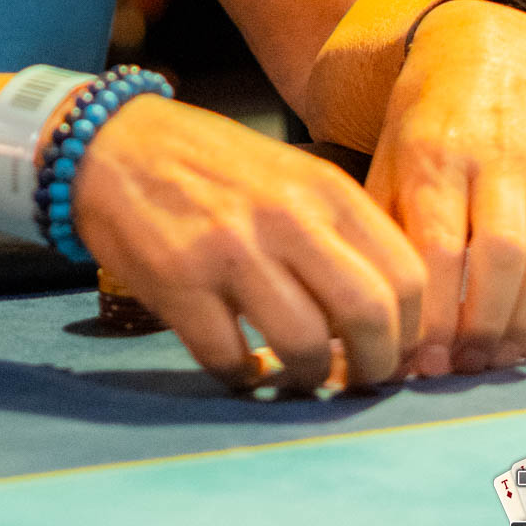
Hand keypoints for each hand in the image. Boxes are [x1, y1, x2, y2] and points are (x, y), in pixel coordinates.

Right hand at [73, 95, 424, 389]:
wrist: (114, 143)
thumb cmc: (212, 167)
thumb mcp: (292, 177)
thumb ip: (340, 234)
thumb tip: (388, 318)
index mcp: (324, 189)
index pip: (406, 274)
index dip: (412, 332)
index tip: (395, 353)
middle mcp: (286, 215)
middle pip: (369, 316)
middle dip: (374, 369)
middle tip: (357, 381)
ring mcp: (231, 249)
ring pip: (304, 347)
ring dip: (308, 379)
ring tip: (297, 375)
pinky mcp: (179, 282)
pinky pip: (229, 360)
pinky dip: (243, 378)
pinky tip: (242, 364)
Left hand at [366, 0, 525, 375]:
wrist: (489, 48)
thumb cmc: (426, 117)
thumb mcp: (388, 157)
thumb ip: (384, 227)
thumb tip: (370, 312)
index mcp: (433, 152)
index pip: (436, 247)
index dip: (430, 314)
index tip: (415, 359)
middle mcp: (495, 156)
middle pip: (500, 257)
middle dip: (479, 327)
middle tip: (458, 367)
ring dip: (523, 324)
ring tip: (494, 359)